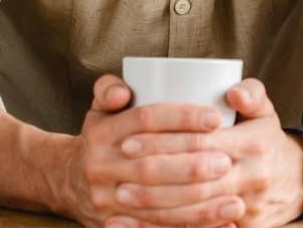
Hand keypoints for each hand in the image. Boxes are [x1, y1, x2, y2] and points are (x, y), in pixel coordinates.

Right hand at [63, 74, 242, 227]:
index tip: (216, 119)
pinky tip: (222, 224)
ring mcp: (106, 201)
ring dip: (199, 206)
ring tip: (236, 200)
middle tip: (227, 162)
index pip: (145, 120)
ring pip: (157, 205)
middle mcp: (100, 167)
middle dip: (192, 167)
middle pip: (151, 167)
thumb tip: (123, 92)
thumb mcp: (100, 108)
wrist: (66, 182)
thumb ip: (110, 89)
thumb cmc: (101, 137)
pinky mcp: (114, 226)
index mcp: (102, 133)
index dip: (181, 118)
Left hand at [119, 80, 302, 227]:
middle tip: (118, 173)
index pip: (199, 143)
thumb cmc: (267, 141)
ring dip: (154, 207)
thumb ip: (251, 92)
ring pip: (193, 210)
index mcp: (253, 143)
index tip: (128, 141)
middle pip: (192, 180)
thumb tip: (232, 91)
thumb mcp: (265, 112)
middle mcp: (252, 176)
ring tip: (121, 198)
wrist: (299, 181)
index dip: (161, 142)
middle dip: (151, 177)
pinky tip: (139, 227)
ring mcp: (249, 206)